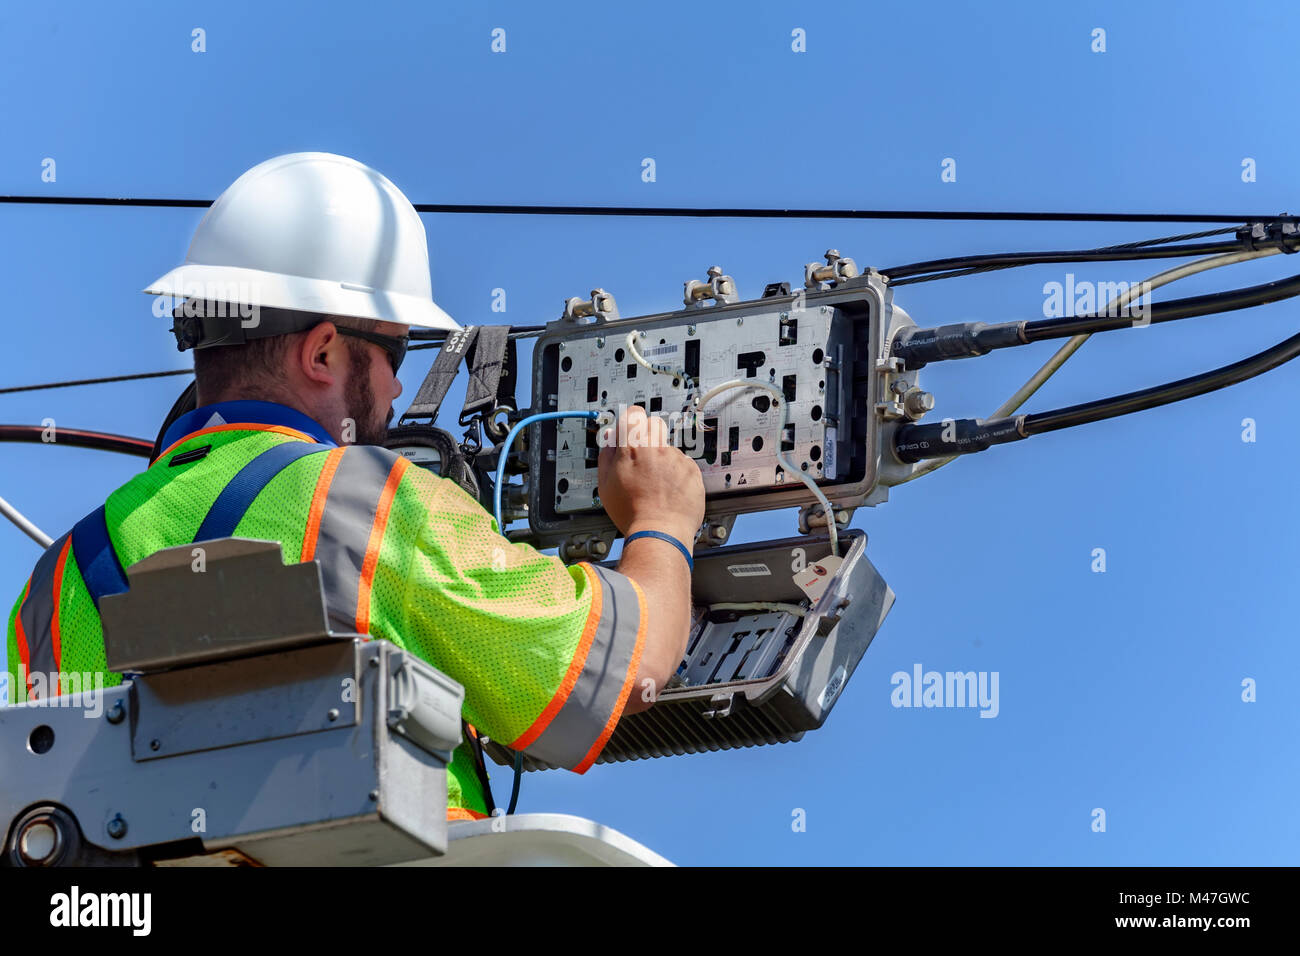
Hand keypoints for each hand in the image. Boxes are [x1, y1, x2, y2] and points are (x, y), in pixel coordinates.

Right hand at [596, 405, 704, 544]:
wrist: (659, 531)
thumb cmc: (631, 512)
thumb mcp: (606, 482)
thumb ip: (607, 454)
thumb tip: (611, 438)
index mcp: (632, 447)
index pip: (633, 413)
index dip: (630, 421)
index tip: (629, 430)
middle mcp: (657, 448)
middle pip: (654, 423)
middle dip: (647, 434)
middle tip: (642, 456)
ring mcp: (677, 458)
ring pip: (669, 447)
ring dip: (663, 458)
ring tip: (656, 483)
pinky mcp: (692, 471)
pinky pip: (683, 464)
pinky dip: (677, 473)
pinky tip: (668, 490)